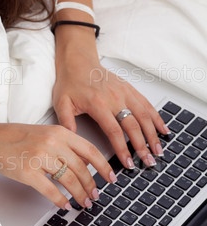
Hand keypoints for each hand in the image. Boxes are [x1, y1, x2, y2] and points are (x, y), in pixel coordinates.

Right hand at [0, 122, 115, 209]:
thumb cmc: (18, 137)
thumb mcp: (46, 132)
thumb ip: (65, 144)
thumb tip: (87, 163)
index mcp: (59, 132)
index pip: (89, 150)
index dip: (103, 166)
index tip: (111, 178)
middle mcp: (51, 142)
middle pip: (81, 168)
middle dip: (92, 186)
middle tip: (96, 196)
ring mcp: (39, 157)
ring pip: (69, 180)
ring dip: (79, 195)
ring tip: (84, 203)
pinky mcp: (28, 172)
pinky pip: (50, 190)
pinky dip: (60, 200)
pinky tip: (65, 205)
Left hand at [52, 52, 169, 169]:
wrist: (78, 61)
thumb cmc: (70, 82)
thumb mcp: (61, 102)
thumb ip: (66, 122)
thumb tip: (72, 142)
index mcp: (98, 103)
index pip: (114, 131)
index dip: (123, 149)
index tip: (128, 164)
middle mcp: (114, 97)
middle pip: (133, 126)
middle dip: (142, 146)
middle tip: (148, 162)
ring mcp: (124, 92)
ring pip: (144, 116)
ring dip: (153, 134)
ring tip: (158, 151)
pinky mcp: (130, 88)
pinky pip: (146, 104)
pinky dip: (157, 117)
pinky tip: (163, 129)